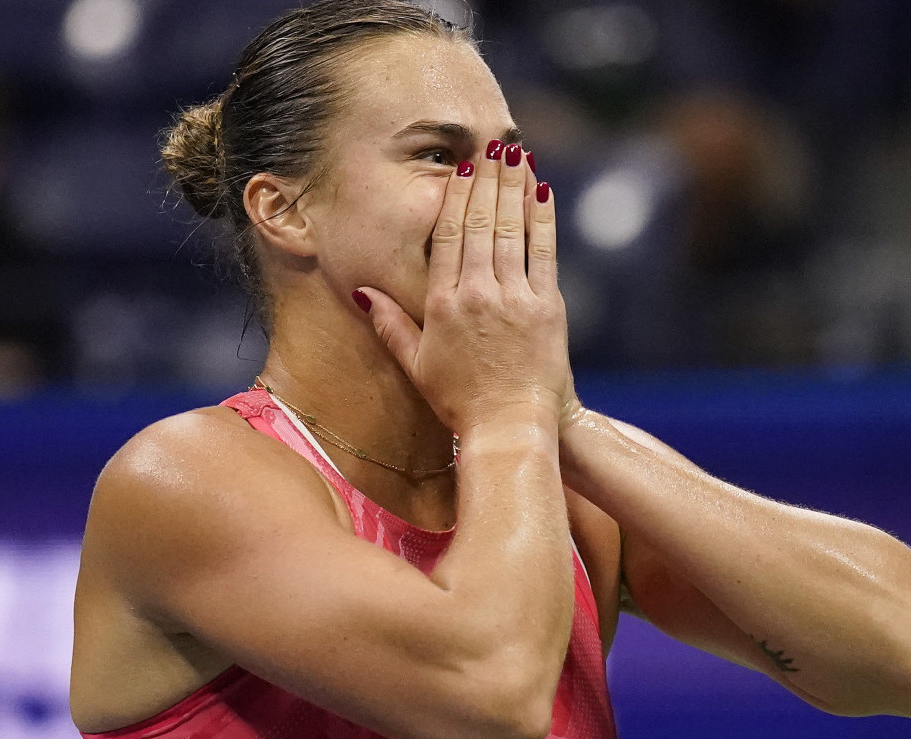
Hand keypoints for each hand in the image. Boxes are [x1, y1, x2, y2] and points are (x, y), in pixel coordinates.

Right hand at [358, 142, 568, 434]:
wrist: (510, 426)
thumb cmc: (460, 401)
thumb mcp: (416, 365)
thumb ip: (390, 324)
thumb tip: (363, 291)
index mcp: (442, 303)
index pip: (447, 236)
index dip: (455, 195)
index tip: (460, 166)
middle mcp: (477, 293)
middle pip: (479, 222)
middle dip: (486, 177)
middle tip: (492, 141)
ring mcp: (514, 297)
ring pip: (510, 229)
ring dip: (512, 186)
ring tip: (515, 151)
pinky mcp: (547, 307)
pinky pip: (543, 252)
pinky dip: (542, 218)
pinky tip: (541, 190)